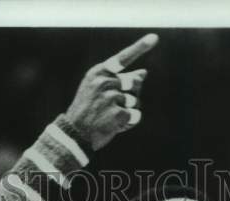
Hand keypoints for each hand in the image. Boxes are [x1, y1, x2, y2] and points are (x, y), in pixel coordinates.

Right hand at [65, 33, 158, 150]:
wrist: (74, 134)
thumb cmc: (88, 110)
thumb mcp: (98, 90)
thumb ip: (120, 80)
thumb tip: (144, 73)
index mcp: (98, 73)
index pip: (121, 59)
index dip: (139, 47)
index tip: (154, 37)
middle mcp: (104, 83)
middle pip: (134, 83)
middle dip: (131, 94)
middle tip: (115, 105)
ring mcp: (110, 98)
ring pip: (136, 101)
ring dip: (129, 111)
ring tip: (111, 117)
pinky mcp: (117, 114)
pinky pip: (136, 115)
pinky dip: (129, 123)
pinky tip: (116, 126)